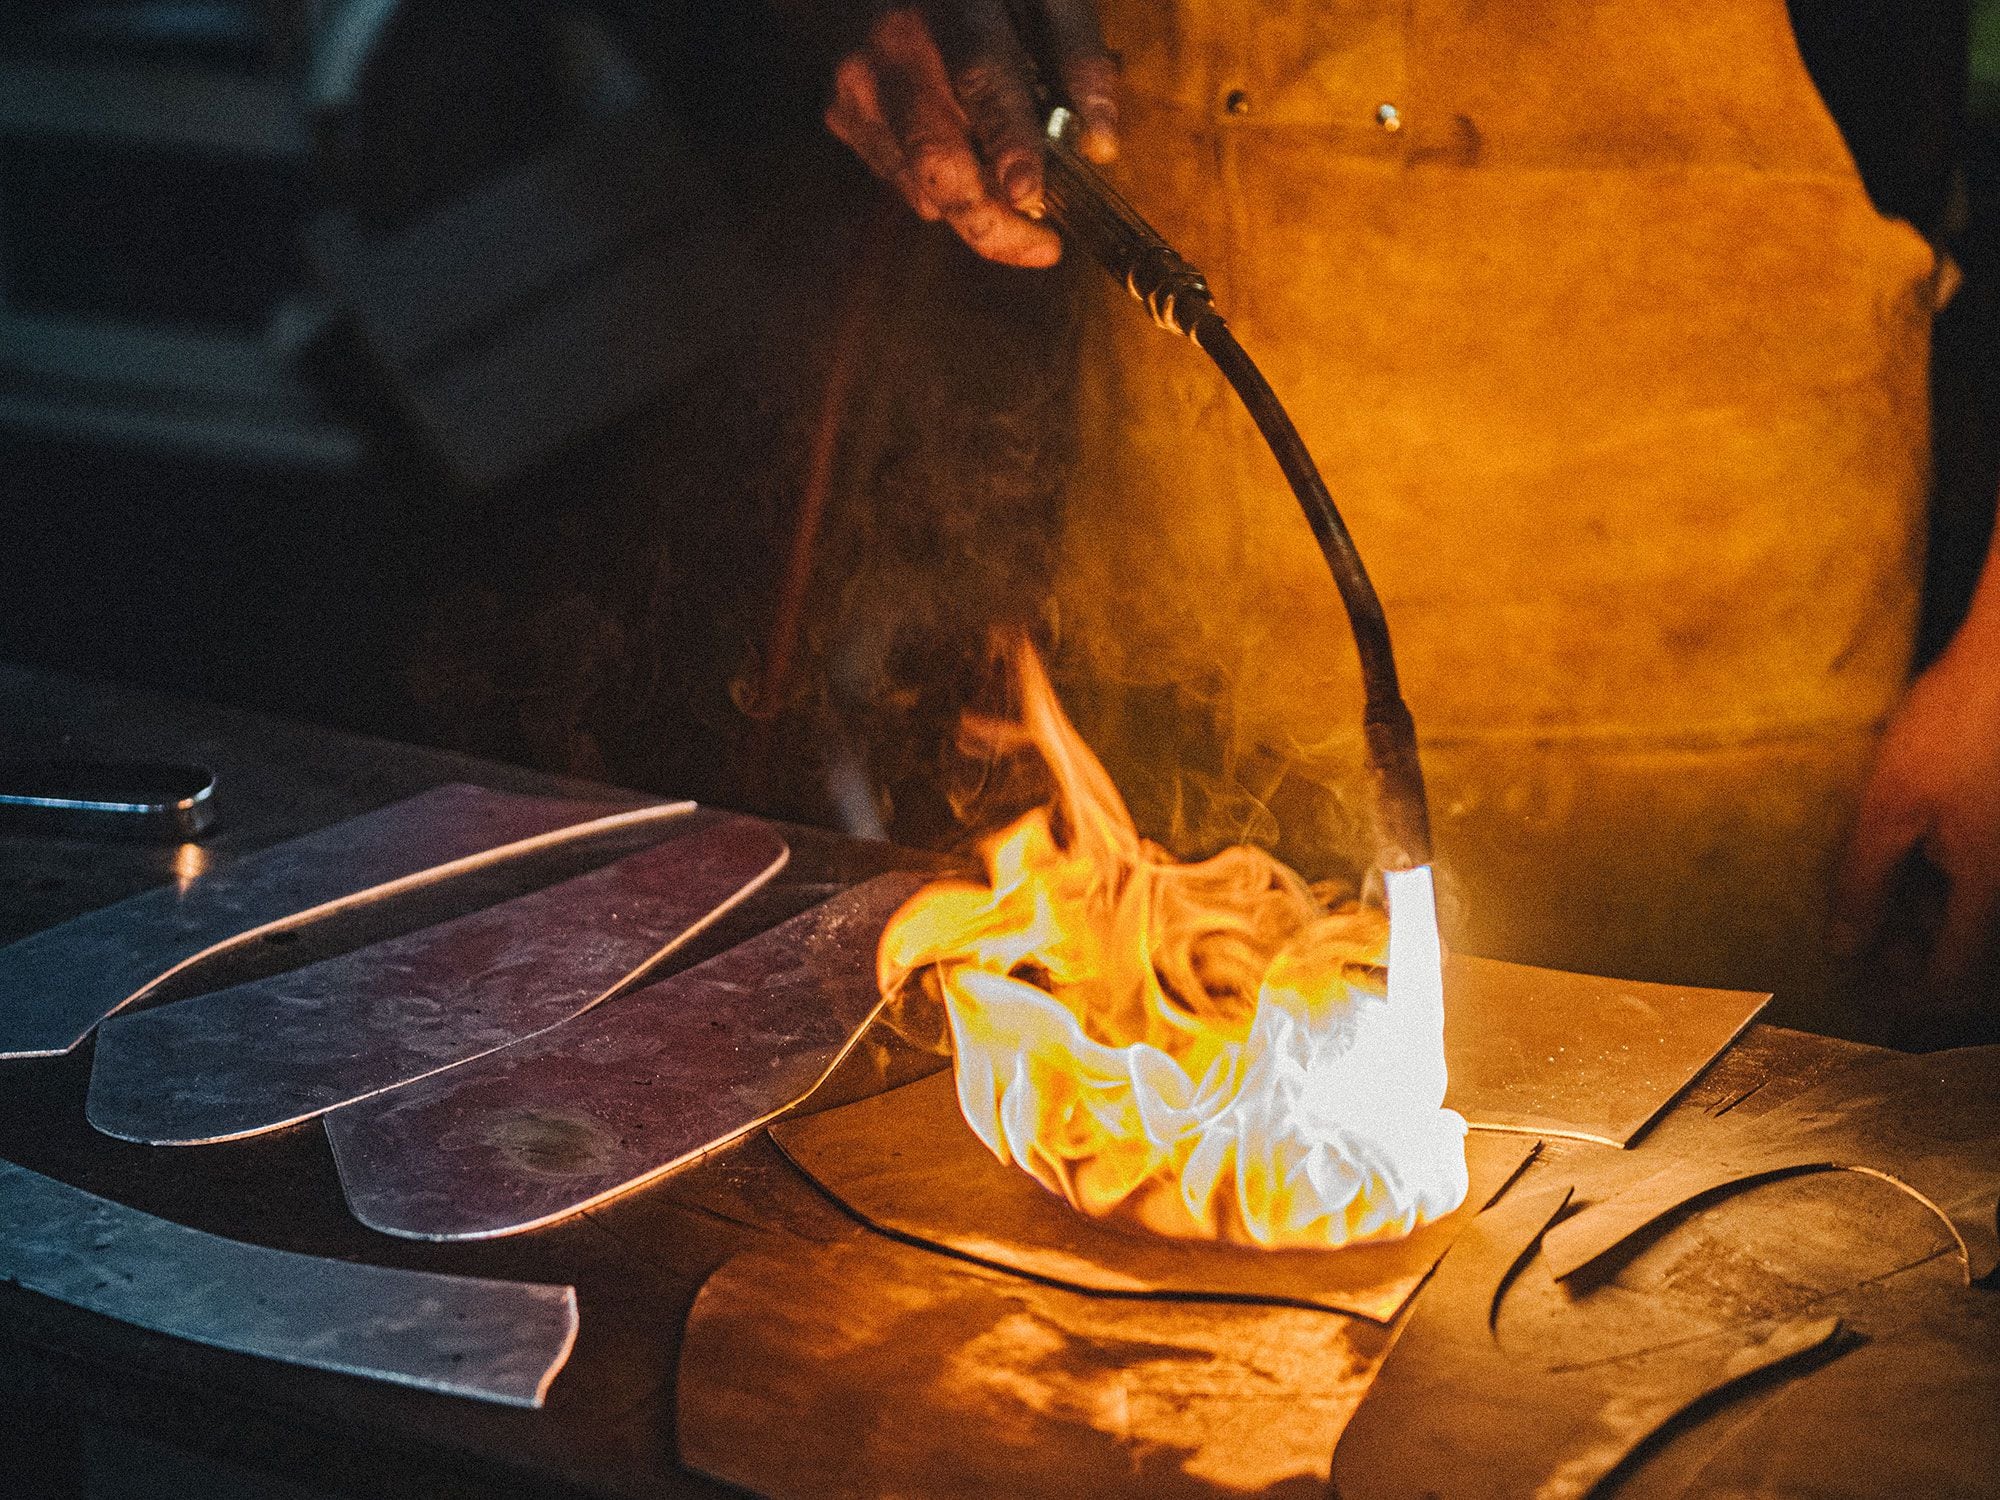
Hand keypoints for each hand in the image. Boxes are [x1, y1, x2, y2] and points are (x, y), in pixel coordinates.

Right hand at [825, 3, 1117, 266]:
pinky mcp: (841, 116)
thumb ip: (1078, 54)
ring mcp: (856, 90)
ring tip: (1013, 186)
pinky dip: (941, 186)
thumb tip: (1102, 144)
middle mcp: (889, 52)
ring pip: (921, 187)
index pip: (979, 79)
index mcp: (948, 9)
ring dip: (974, 206)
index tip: (1030, 194)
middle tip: (1044, 248)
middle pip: (936, 162)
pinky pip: (902, 180)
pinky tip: (965, 154)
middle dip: (991, 223)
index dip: (1007, 140)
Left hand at [1835, 633, 1999, 1012]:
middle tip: (1853, 933)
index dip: (1900, 995)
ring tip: (1872, 881)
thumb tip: (1845, 946)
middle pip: (1963, 950)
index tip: (1860, 988)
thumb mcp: (1890, 808)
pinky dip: (1942, 874)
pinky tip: (1910, 843)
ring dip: (1922, 911)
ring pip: (1971, 910)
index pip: (1949, 981)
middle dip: (1906, 951)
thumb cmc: (1960, 721)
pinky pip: (1980, 874)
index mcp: (1990, 889)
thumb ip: (1864, 885)